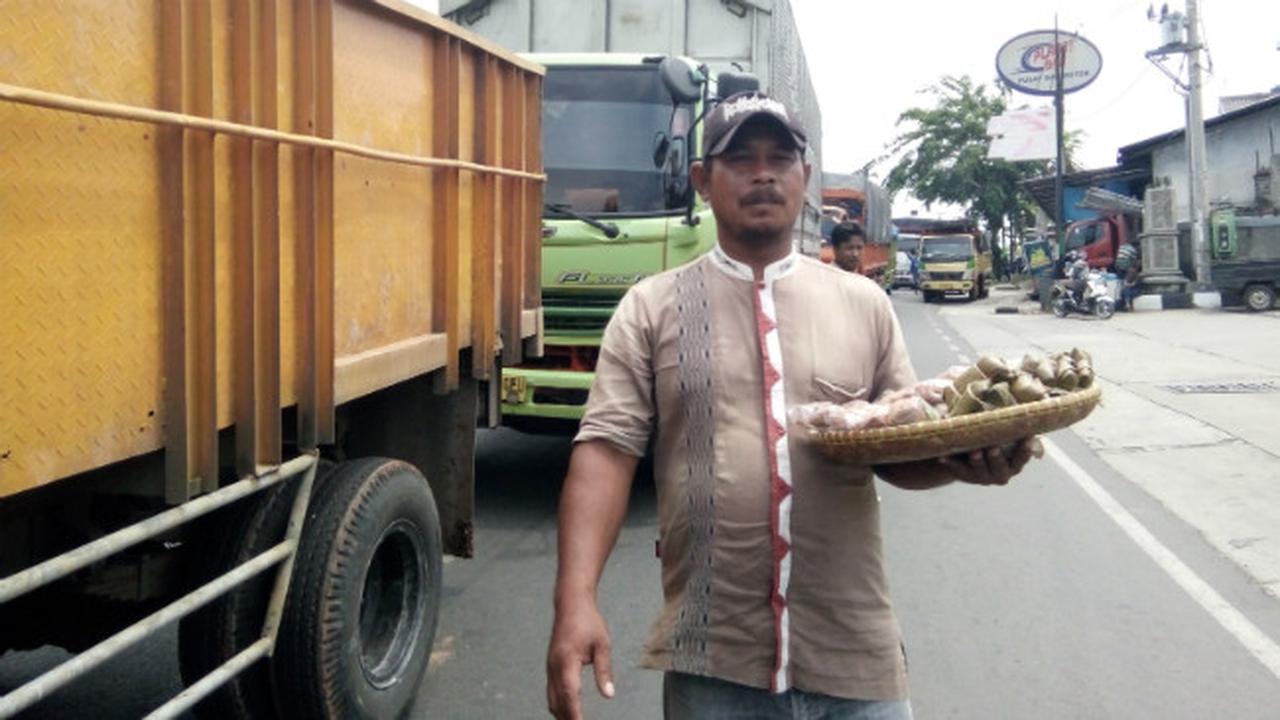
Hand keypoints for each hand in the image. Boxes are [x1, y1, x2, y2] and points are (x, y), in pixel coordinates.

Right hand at [546, 599, 614, 718]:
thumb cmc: (587, 621)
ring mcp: (550, 667)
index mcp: (566, 661)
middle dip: (568, 718)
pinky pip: (552, 691)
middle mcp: (554, 667)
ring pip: (552, 699)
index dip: (575, 714)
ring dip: (562, 713)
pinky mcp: (551, 667)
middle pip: (557, 702)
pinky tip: (568, 710)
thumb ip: (604, 670)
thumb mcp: (602, 644)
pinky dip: (559, 704)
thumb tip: (609, 694)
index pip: (570, 694)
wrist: (570, 604)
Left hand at [939, 436, 1041, 485]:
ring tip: (974, 451)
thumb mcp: (1009, 438)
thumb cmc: (997, 440)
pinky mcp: (966, 476)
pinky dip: (951, 463)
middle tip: (993, 447)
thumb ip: (1018, 432)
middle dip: (996, 458)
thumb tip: (1033, 425)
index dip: (1025, 451)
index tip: (1027, 439)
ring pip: (979, 470)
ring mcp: (982, 477)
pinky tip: (943, 457)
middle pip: (999, 468)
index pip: (1022, 459)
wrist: (973, 456)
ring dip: (977, 461)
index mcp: (1014, 465)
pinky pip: (958, 470)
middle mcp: (1000, 474)